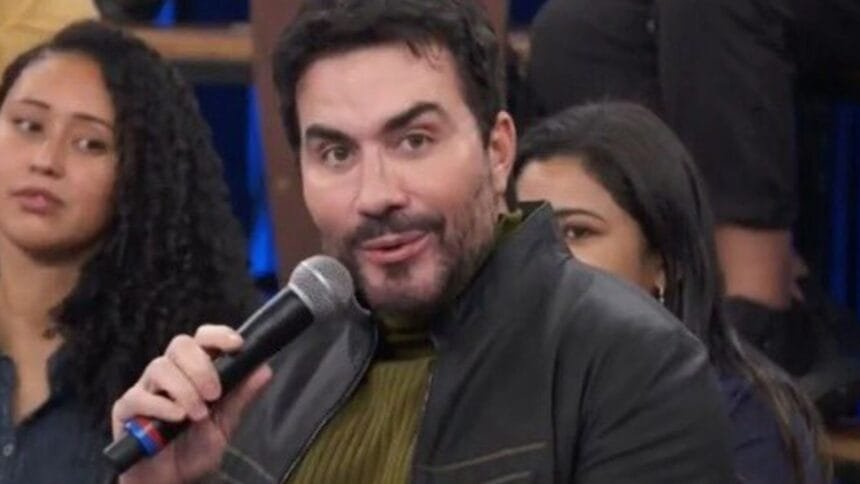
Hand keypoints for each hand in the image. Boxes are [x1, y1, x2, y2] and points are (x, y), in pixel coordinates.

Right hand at [111, 324, 271, 483]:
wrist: (170, 481)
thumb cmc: (195, 448)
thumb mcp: (226, 424)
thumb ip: (242, 396)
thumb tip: (265, 369)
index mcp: (194, 371)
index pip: (203, 338)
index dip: (218, 335)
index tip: (236, 345)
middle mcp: (169, 373)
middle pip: (180, 344)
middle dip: (202, 366)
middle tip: (215, 395)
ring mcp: (146, 388)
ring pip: (161, 366)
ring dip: (184, 390)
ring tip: (198, 415)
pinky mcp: (126, 409)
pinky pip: (139, 396)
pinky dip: (162, 406)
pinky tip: (177, 419)